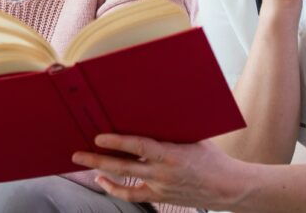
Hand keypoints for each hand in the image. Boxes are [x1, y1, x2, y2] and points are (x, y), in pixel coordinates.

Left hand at [71, 134, 251, 209]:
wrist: (227, 187)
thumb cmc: (212, 158)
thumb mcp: (194, 137)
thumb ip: (172, 130)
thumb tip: (152, 110)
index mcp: (172, 154)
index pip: (139, 146)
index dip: (117, 142)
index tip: (98, 136)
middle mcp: (163, 172)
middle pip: (124, 166)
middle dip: (98, 158)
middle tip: (77, 153)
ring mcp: (160, 186)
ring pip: (125, 180)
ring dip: (103, 170)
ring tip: (85, 162)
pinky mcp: (160, 196)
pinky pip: (132, 195)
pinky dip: (115, 188)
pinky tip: (102, 180)